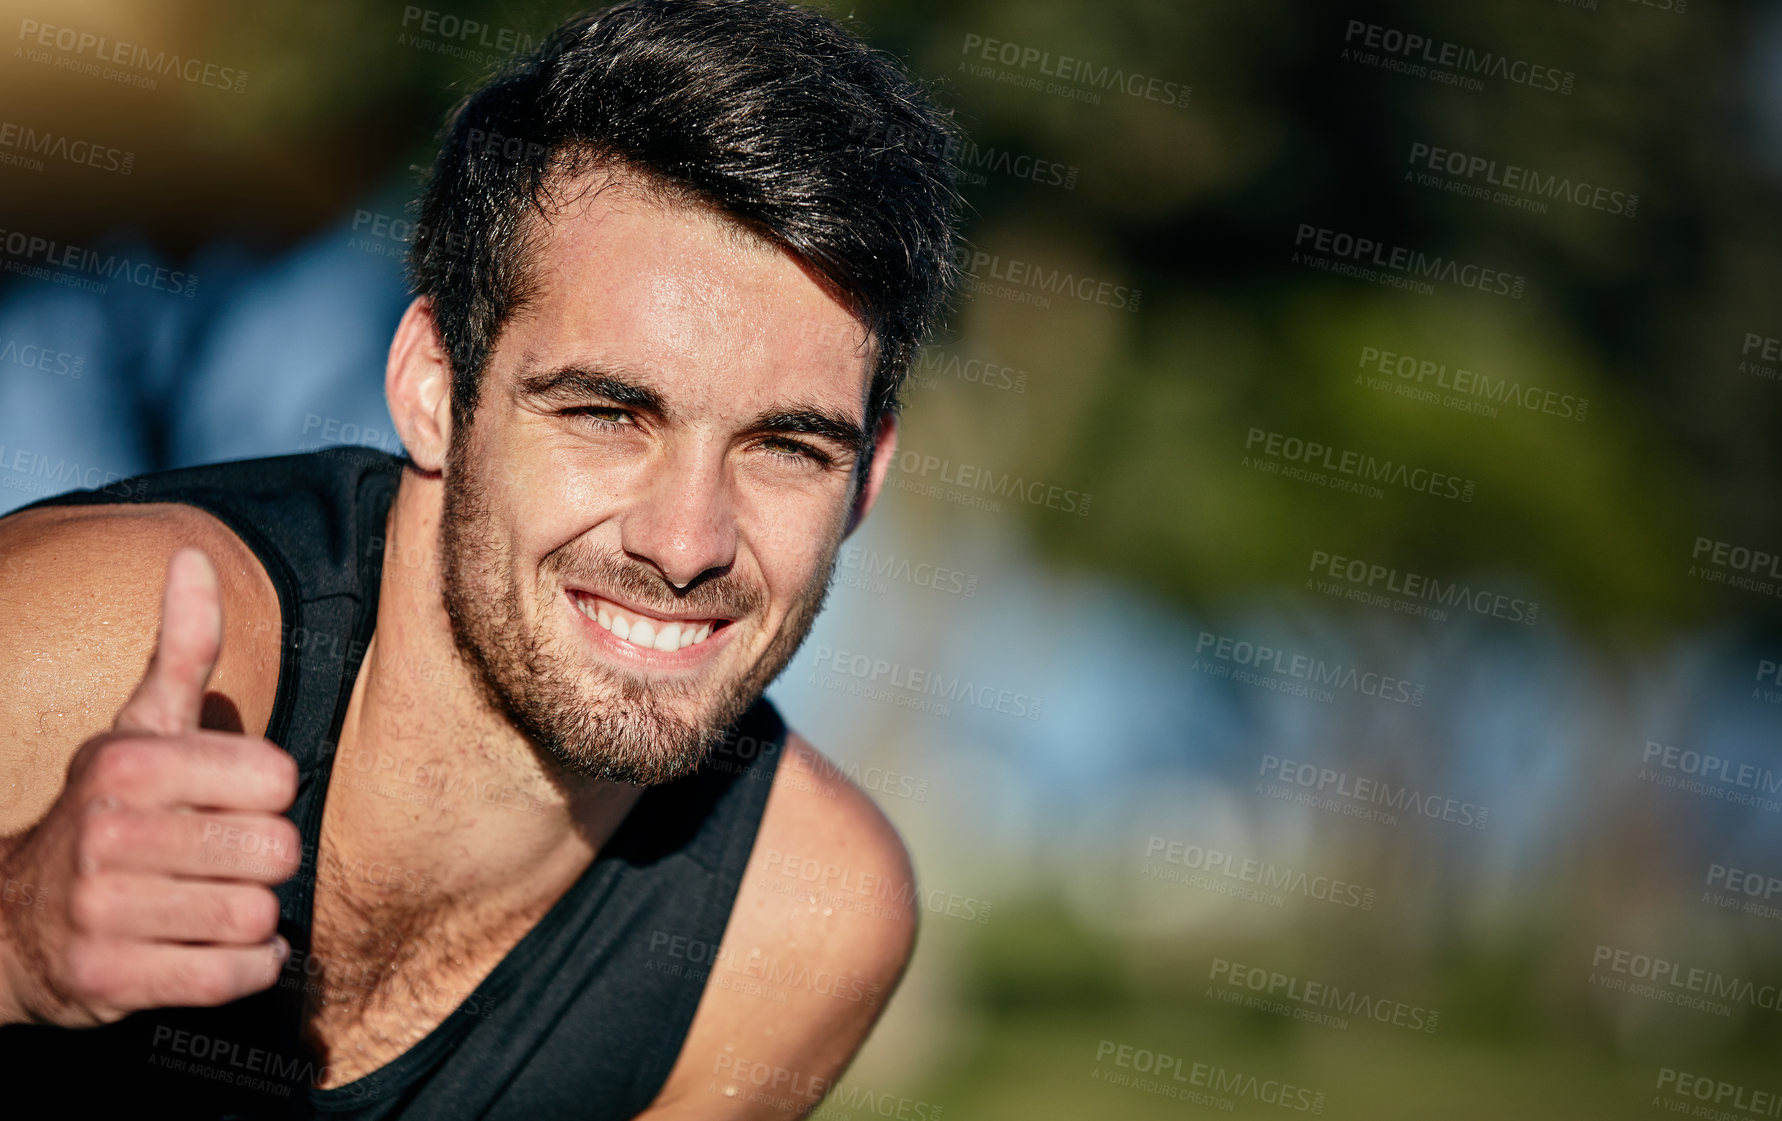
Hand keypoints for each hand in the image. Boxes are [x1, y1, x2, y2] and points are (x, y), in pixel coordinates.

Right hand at [0, 548, 299, 1026]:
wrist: (13, 921)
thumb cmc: (109, 811)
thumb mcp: (139, 729)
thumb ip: (181, 650)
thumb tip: (192, 558)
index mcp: (128, 763)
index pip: (276, 779)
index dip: (268, 797)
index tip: (232, 802)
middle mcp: (109, 832)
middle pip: (273, 852)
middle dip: (263, 862)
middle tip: (223, 860)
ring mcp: (103, 909)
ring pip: (256, 915)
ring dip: (253, 918)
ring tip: (213, 903)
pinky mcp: (110, 978)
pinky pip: (232, 976)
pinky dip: (246, 968)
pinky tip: (218, 951)